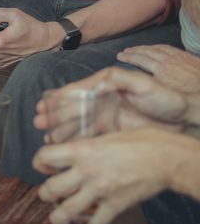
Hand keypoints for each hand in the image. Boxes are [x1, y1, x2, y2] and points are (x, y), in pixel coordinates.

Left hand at [33, 128, 199, 223]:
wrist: (168, 158)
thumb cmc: (142, 141)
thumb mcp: (107, 135)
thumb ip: (87, 146)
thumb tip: (73, 152)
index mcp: (82, 151)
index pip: (43, 158)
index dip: (40, 163)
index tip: (45, 168)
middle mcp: (86, 171)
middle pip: (49, 190)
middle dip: (45, 194)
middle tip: (50, 194)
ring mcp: (99, 190)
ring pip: (65, 212)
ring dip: (59, 216)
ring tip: (60, 216)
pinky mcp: (115, 205)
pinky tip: (93, 223)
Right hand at [34, 66, 189, 138]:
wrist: (183, 121)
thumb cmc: (166, 99)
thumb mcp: (144, 84)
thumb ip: (119, 79)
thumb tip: (97, 82)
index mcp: (107, 85)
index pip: (78, 91)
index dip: (59, 98)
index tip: (44, 106)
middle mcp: (102, 100)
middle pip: (73, 108)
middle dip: (54, 116)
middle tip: (39, 124)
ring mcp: (105, 116)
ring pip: (76, 123)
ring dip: (60, 130)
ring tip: (47, 138)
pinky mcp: (110, 131)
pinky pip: (87, 136)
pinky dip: (73, 140)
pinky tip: (61, 145)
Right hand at [118, 44, 199, 94]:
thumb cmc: (184, 97)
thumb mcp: (161, 92)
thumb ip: (146, 82)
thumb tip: (131, 77)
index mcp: (160, 68)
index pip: (140, 59)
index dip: (128, 57)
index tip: (119, 56)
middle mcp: (168, 61)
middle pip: (147, 52)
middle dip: (134, 50)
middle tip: (125, 51)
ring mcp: (179, 58)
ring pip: (158, 48)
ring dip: (145, 47)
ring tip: (137, 48)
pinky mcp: (188, 58)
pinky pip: (170, 48)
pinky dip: (160, 46)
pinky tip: (157, 47)